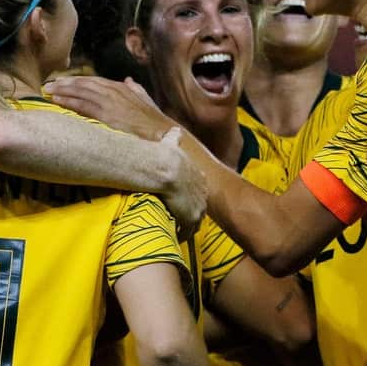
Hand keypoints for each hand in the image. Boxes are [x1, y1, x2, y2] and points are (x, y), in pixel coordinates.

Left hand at [44, 75, 176, 141]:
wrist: (161, 133)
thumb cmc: (154, 120)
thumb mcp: (145, 99)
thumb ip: (136, 89)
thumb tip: (129, 80)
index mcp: (121, 87)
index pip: (94, 81)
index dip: (78, 81)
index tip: (64, 82)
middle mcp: (113, 91)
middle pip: (84, 84)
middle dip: (66, 84)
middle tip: (50, 85)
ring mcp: (109, 102)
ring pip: (80, 92)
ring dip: (62, 91)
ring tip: (49, 91)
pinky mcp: (105, 115)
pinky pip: (82, 105)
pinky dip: (68, 101)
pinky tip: (56, 101)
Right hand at [159, 127, 207, 241]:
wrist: (165, 168)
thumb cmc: (164, 155)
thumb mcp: (172, 143)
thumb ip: (175, 138)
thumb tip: (174, 129)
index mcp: (198, 177)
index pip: (199, 190)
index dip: (191, 196)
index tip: (182, 201)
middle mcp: (202, 193)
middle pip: (200, 207)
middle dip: (192, 213)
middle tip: (181, 220)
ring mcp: (198, 206)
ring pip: (195, 222)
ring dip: (186, 226)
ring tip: (177, 232)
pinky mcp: (190, 218)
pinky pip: (187, 231)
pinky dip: (181, 235)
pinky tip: (172, 236)